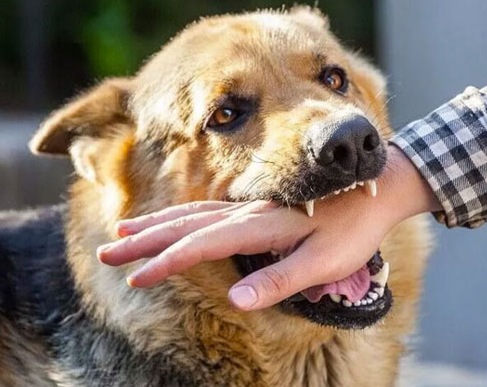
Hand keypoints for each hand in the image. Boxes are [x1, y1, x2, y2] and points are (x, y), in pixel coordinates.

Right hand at [97, 145, 438, 309]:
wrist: (379, 186)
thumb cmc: (355, 229)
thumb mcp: (325, 262)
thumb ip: (281, 280)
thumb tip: (236, 300)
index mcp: (262, 226)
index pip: (203, 245)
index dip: (167, 262)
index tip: (137, 277)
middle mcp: (248, 212)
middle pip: (185, 224)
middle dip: (144, 239)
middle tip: (108, 250)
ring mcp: (251, 207)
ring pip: (192, 213)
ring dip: (156, 224)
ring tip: (123, 230)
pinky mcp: (257, 208)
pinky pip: (208, 210)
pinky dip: (180, 216)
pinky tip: (171, 222)